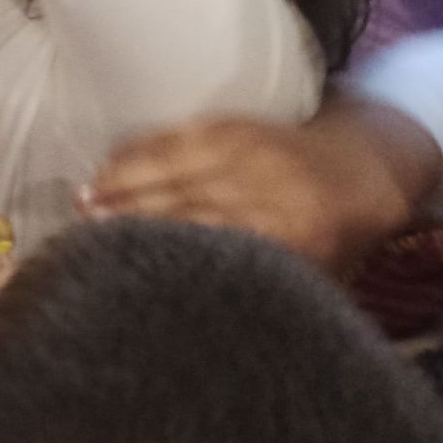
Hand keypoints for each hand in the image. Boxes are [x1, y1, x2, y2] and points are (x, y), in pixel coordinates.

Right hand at [83, 103, 439, 270]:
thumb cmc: (333, 240)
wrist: (362, 169)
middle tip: (81, 234)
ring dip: (120, 183)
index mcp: (292, 232)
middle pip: (181, 201)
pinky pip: (171, 137)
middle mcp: (265, 186)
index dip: (164, 247)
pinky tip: (104, 169)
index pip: (214, 237)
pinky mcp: (230, 124)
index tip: (120, 262)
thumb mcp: (313, 276)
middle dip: (128, 217)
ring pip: (169, 165)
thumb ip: (267, 290)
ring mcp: (246, 149)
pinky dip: (134, 154)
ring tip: (81, 202)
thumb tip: (206, 318)